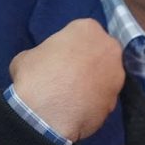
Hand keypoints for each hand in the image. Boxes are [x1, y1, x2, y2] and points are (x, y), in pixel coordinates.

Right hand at [9, 18, 124, 141]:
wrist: (45, 116)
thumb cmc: (34, 77)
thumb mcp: (27, 56)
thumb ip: (44, 54)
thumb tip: (45, 63)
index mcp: (88, 28)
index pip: (82, 32)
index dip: (71, 46)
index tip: (61, 57)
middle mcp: (109, 48)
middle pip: (100, 51)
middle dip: (89, 61)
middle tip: (70, 75)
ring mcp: (117, 75)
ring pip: (106, 75)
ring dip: (94, 82)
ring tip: (74, 96)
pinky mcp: (116, 99)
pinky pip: (105, 97)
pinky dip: (95, 102)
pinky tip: (79, 109)